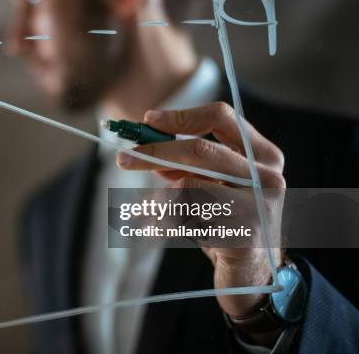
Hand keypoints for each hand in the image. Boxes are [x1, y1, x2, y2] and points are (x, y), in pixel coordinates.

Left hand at [116, 101, 284, 317]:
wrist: (251, 275)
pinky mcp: (243, 235)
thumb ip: (184, 164)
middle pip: (201, 150)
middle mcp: (267, 176)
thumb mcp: (208, 186)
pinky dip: (162, 223)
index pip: (221, 117)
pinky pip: (187, 220)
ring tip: (144, 211)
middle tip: (123, 159)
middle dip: (155, 153)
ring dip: (156, 200)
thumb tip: (144, 144)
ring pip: (188, 186)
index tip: (148, 120)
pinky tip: (155, 230)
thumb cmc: (224, 223)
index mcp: (262, 154)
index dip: (181, 117)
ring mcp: (259, 206)